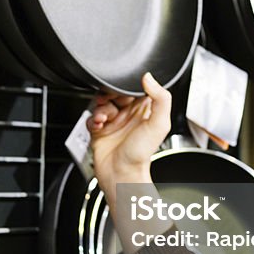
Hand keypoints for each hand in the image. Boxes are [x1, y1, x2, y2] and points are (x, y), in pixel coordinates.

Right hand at [87, 72, 171, 192]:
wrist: (121, 175)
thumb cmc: (141, 155)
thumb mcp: (159, 124)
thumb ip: (161, 98)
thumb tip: (150, 78)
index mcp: (145, 111)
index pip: (135, 88)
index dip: (127, 86)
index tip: (122, 88)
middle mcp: (129, 115)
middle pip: (115, 94)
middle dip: (109, 95)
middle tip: (108, 100)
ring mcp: (114, 123)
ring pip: (102, 104)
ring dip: (100, 108)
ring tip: (103, 117)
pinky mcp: (100, 131)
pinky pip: (91, 117)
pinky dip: (92, 119)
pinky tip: (98, 125)